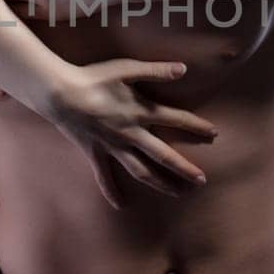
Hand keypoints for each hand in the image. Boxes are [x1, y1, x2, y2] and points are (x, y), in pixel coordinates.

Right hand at [42, 59, 217, 207]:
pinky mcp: (95, 153)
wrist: (60, 94)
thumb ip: (156, 70)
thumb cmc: (93, 78)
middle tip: (202, 180)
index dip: (196, 126)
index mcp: (141, 112)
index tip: (214, 134)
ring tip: (176, 193)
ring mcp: (113, 146)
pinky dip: (112, 191)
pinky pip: (104, 176)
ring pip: (141, 171)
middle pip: (163, 155)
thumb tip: (184, 68)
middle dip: (184, 168)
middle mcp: (131, 134)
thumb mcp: (126, 68)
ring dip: (160, 183)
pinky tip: (121, 205)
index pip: (176, 119)